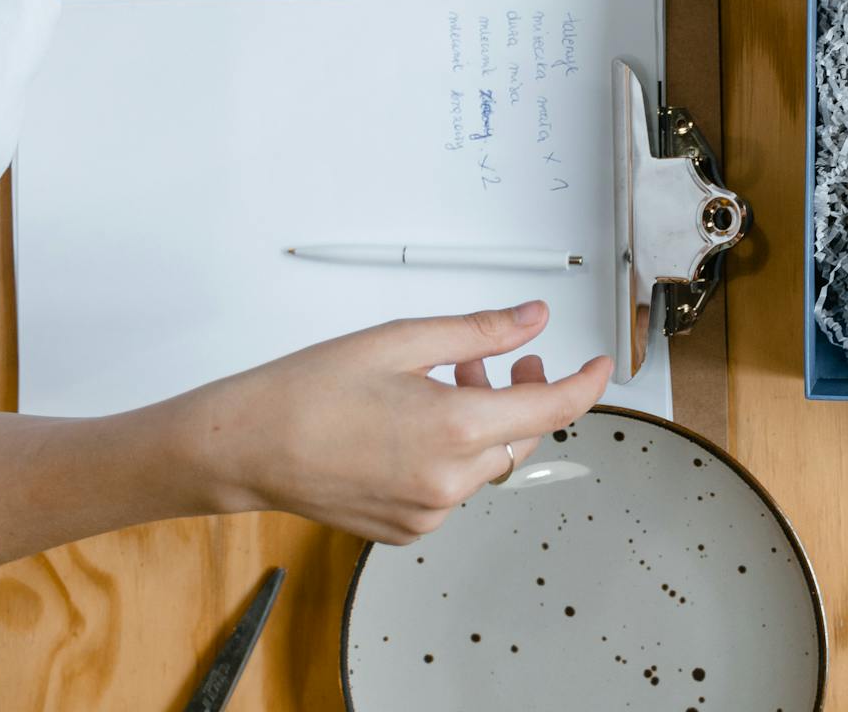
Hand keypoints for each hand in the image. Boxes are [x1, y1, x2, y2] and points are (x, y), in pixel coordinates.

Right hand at [169, 302, 611, 542]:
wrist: (246, 446)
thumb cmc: (309, 390)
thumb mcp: (404, 339)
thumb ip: (480, 330)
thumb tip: (533, 317)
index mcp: (456, 429)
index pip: (554, 407)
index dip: (586, 383)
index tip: (602, 364)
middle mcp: (450, 481)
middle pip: (523, 436)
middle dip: (523, 392)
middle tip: (502, 356)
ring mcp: (429, 512)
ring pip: (488, 463)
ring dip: (484, 421)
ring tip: (444, 380)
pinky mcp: (407, 530)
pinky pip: (454, 488)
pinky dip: (453, 453)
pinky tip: (417, 422)